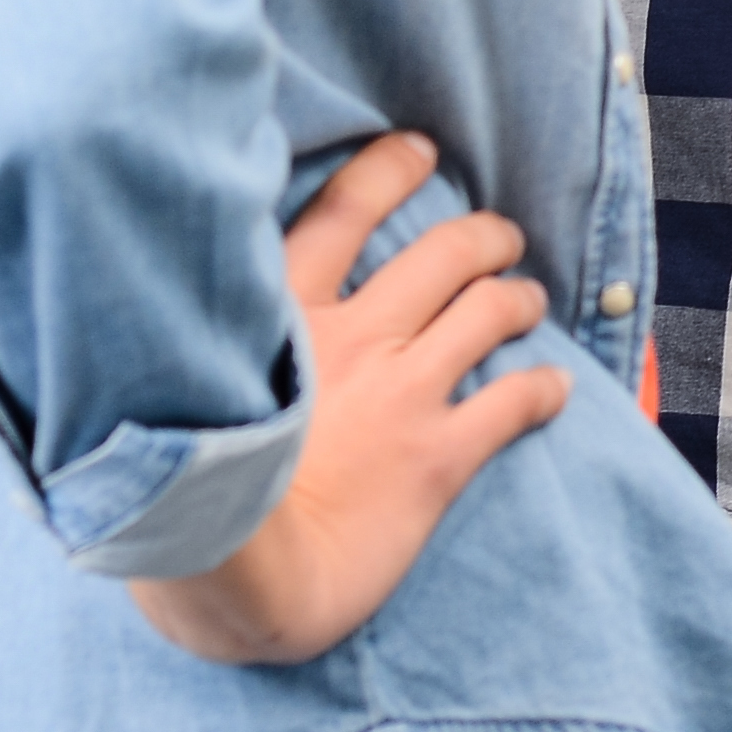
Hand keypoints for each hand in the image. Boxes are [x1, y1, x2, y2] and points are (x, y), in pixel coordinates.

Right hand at [127, 133, 572, 668]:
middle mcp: (352, 339)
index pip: (341, 212)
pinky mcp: (439, 455)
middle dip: (482, 237)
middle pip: (439, 254)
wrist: (231, 580)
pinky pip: (512, 402)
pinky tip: (555, 391)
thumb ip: (200, 346)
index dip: (387, 171)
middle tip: (499, 239)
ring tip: (528, 300)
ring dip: (517, 298)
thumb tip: (178, 327)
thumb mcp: (175, 390)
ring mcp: (401, 391)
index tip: (419, 151)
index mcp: (281, 315)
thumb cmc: (184, 500)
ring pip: (486, 312)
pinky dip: (544, 389)